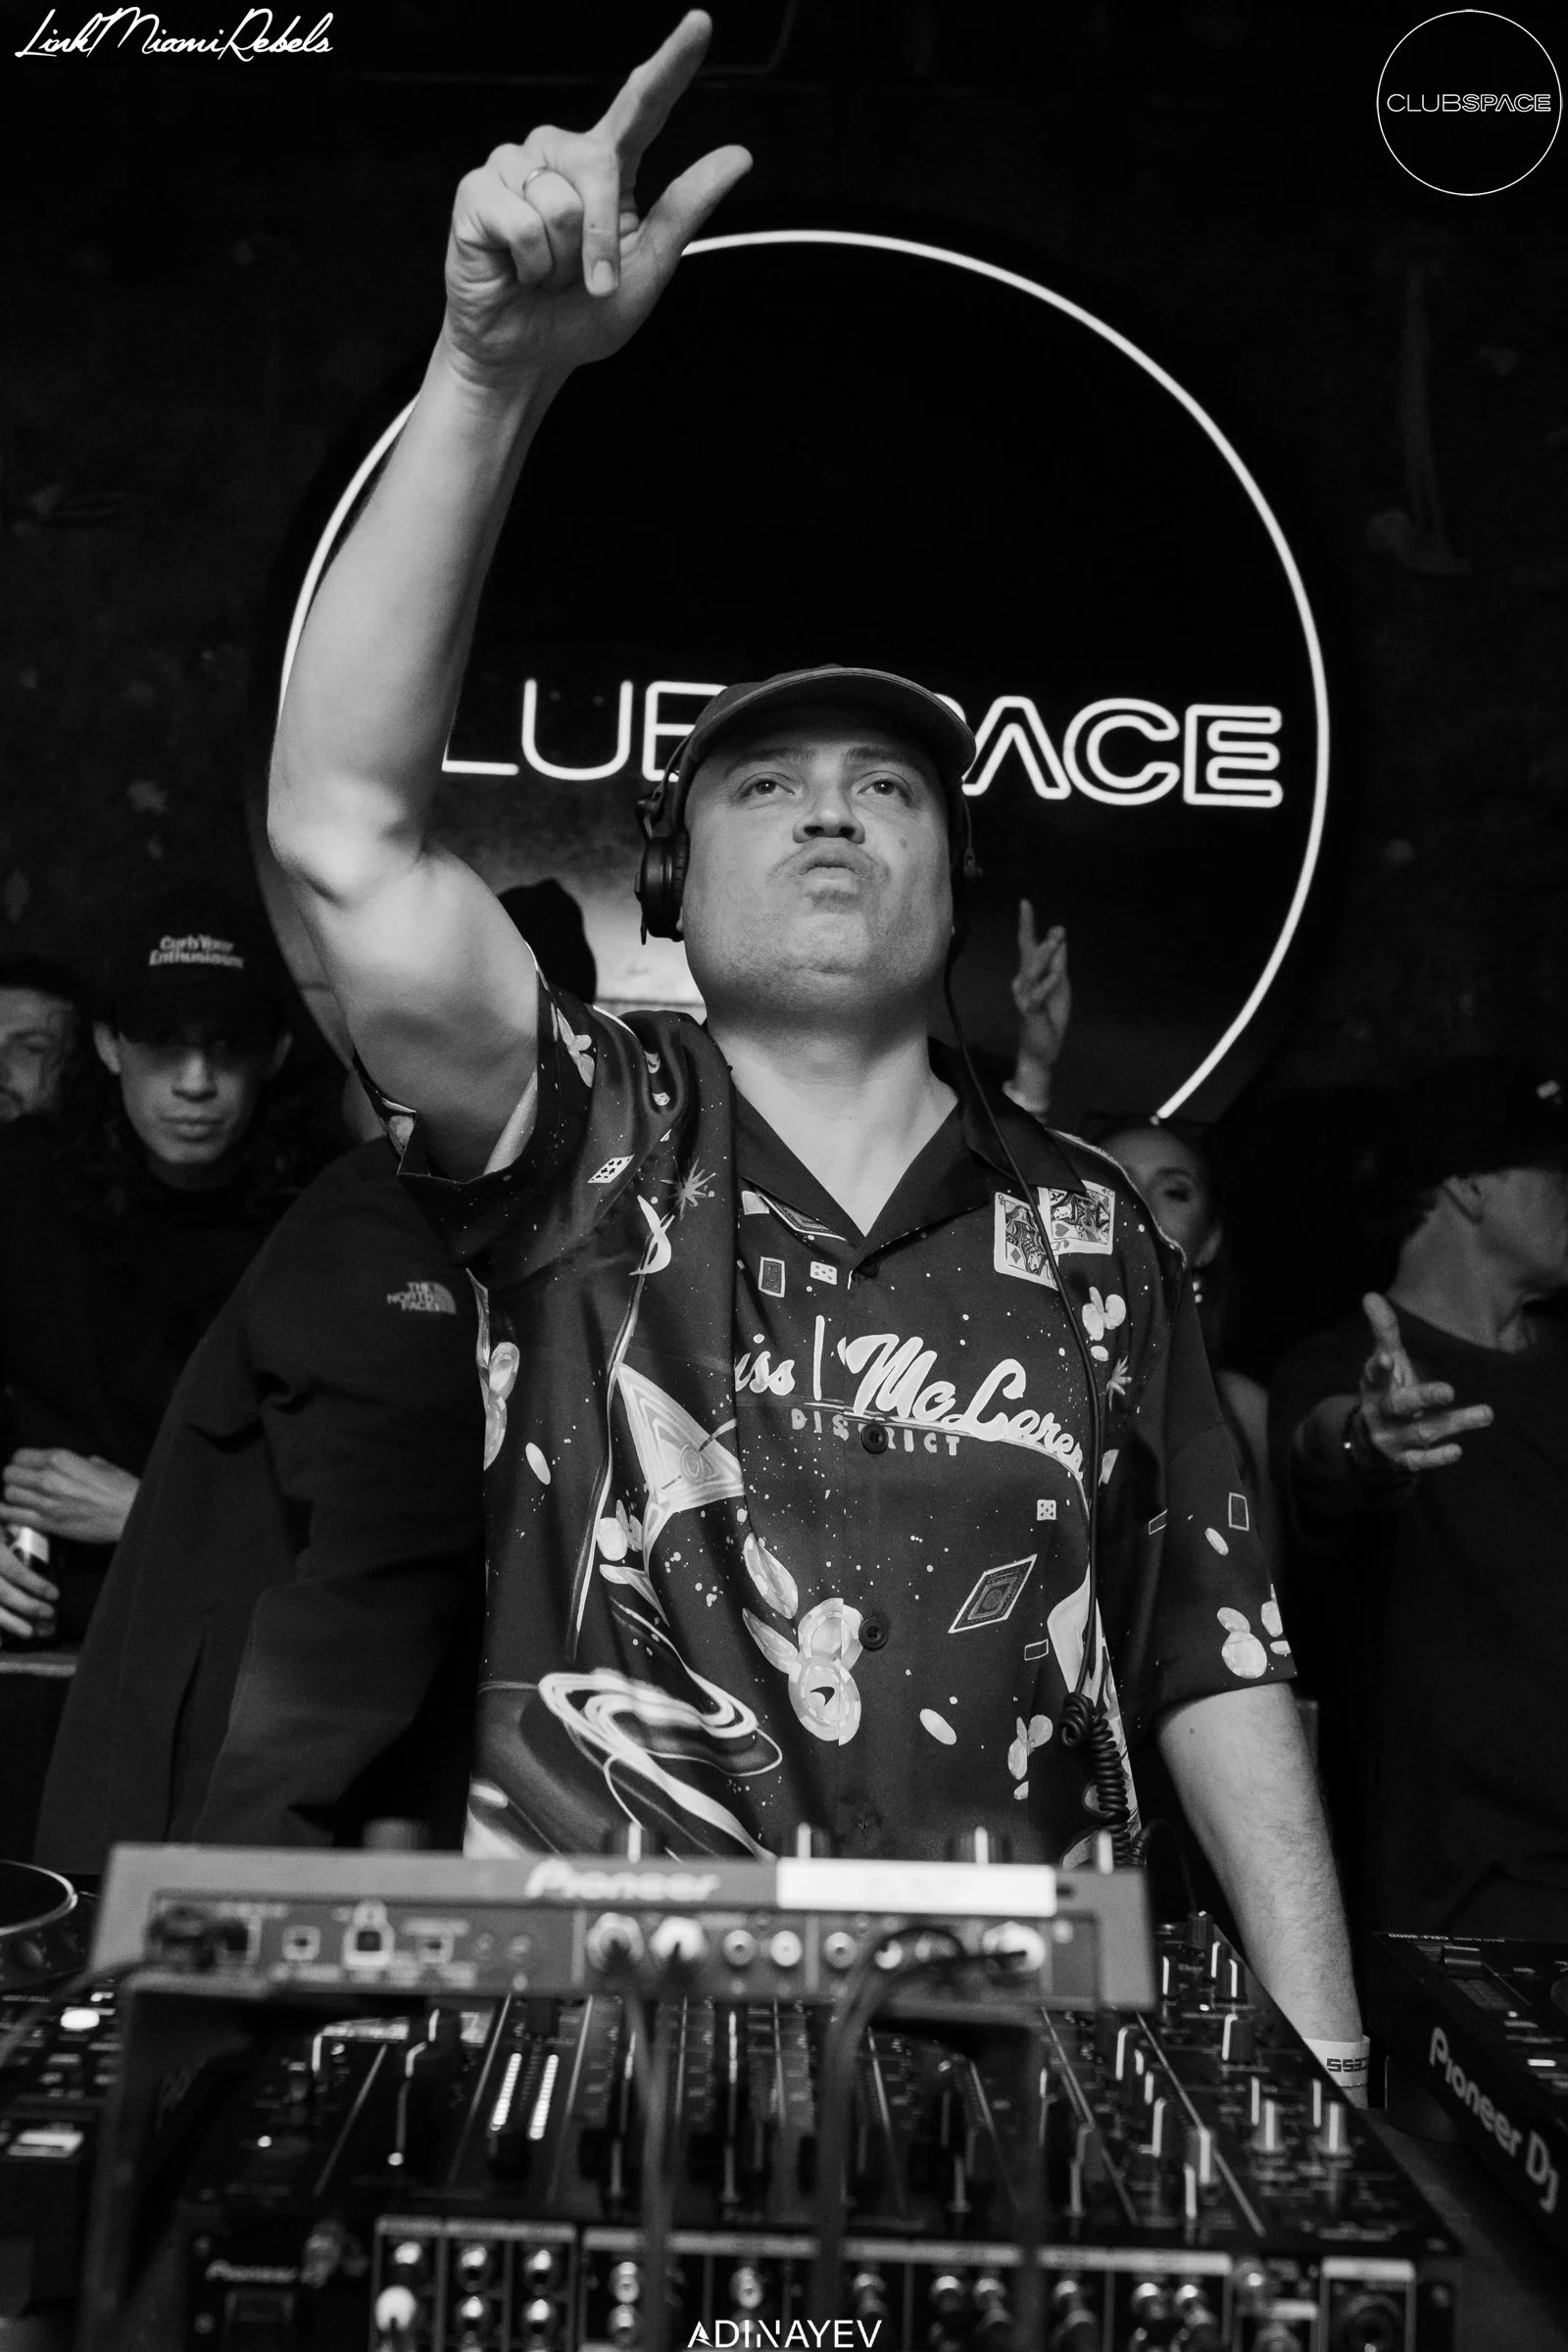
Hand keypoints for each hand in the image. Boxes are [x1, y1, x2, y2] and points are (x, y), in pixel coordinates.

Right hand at [0, 1535, 57, 1644]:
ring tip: (30, 1634)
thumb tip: (39, 1534)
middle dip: (28, 1606)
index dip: (35, 1584)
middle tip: (49, 1614)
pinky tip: (0, 1643)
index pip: (13, 1570)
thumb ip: (9, 1529)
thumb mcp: (0, 1520)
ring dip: (9, 1622)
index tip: (55, 1594)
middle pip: (2, 1593)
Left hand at [2, 1449, 139, 1546]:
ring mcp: (45, 1502)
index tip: (26, 1466)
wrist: (130, 1514)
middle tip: (23, 1481)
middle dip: (14, 1477)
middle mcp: (48, 1478)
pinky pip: (12, 1516)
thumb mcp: (101, 1465)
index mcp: (61, 1459)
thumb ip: (78, 1462)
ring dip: (13, 1495)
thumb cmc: (121, 1490)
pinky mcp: (46, 1523)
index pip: (20, 1456)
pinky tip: (14, 1511)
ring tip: (22, 1497)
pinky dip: (8, 1513)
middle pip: (9, 1474)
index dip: (22, 1461)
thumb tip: (74, 1464)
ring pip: (8, 1494)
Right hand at [441, 10, 751, 387]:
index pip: (644, 105)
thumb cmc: (581, 317)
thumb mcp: (648, 272)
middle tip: (589, 282)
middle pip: (599, 165)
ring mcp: (516, 166)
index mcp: (610, 167)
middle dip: (600, 241)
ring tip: (543, 272)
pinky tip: (515, 268)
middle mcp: (562, 154)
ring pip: (559, 201)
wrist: (525, 356)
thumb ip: (686, 210)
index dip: (671, 64)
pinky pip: (520, 221)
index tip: (700, 24)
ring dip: (560, 259)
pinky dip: (527, 261)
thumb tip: (738, 156)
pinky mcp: (478, 190)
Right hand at [1008, 904, 1070, 1111]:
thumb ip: (1059, 961)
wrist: (1041, 1049)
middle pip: (1026, 954)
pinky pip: (1036, 998)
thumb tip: (1059, 935)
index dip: (1027, 924)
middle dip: (1029, 933)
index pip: (1028, 945)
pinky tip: (1055, 976)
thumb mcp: (1060, 984)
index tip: (1025, 903)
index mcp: (1031, 973)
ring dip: (1042, 956)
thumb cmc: (1050, 1015)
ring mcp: (1026, 997)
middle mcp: (1024, 982)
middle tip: (1032, 913)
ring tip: (1054, 941)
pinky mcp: (1030, 1014)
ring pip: (1031, 973)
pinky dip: (1045, 987)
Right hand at [1353, 1293, 1492, 1473]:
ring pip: (1421, 1432)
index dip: (1378, 1367)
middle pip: (1398, 1405)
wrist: (1372, 1440)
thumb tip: (1370, 1294)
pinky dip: (1437, 1458)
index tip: (1386, 1356)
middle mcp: (1380, 1413)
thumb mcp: (1386, 1362)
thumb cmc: (1387, 1390)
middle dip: (1422, 1398)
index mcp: (1373, 1387)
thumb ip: (1384, 1331)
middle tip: (1449, 1390)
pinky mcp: (1404, 1459)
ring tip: (1486, 1413)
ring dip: (1453, 1424)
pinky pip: (1419, 1462)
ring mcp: (1391, 1437)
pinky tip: (1458, 1451)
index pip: (1373, 1375)